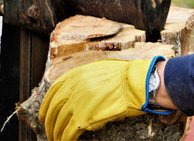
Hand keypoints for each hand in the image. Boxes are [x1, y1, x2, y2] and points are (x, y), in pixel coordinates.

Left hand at [39, 58, 169, 140]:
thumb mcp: (101, 70)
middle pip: (53, 109)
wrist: (137, 83)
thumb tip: (80, 92)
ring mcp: (77, 103)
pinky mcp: (84, 118)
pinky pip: (68, 132)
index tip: (44, 114)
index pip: (53, 92)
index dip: (46, 105)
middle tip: (50, 131)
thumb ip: (86, 80)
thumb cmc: (126, 77)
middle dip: (50, 122)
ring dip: (56, 133)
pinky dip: (65, 139)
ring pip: (59, 123)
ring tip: (57, 139)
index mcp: (76, 75)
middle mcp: (73, 88)